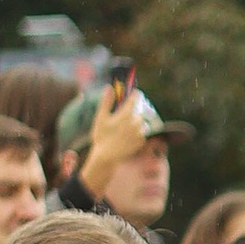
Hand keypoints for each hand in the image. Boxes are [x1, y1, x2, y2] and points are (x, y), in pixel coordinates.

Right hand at [79, 78, 151, 199]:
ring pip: (144, 121)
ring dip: (139, 119)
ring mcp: (140, 132)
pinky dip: (139, 130)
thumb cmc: (101, 136)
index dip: (136, 94)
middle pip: (142, 109)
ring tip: (129, 122)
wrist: (107, 156)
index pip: (136, 98)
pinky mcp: (142, 141)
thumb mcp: (101, 117)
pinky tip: (129, 133)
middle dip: (138, 108)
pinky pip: (143, 132)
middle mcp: (136, 122)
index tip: (136, 93)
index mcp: (127, 114)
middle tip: (131, 109)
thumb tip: (109, 87)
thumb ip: (106, 102)